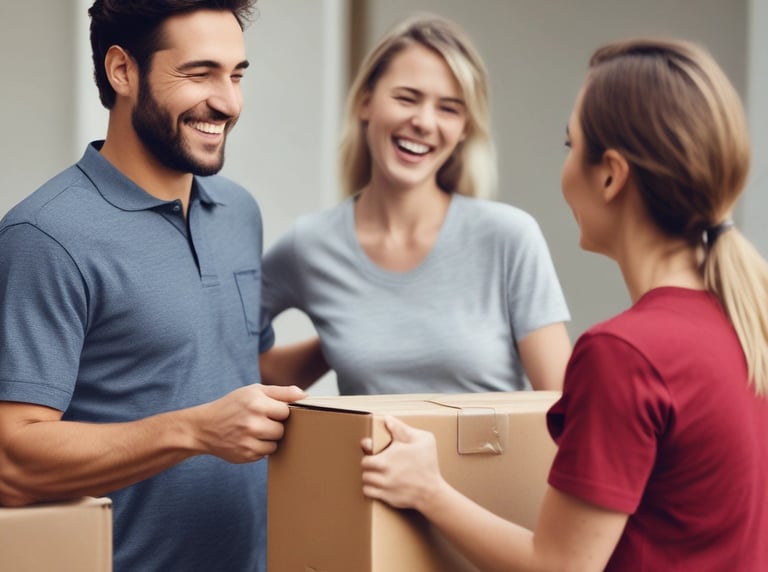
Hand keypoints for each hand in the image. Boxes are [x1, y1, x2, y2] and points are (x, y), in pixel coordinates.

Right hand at [189, 384, 305, 462]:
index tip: (270, 410)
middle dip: (275, 426)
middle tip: (261, 421)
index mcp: (256, 403)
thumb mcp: (253, 391)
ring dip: (269, 438)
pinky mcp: (246, 455)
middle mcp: (252, 423)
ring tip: (254, 431)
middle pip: (282, 429)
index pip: (286, 412)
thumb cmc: (233, 406)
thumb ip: (281, 392)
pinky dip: (261, 448)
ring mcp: (248, 441)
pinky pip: (266, 453)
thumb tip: (305, 395)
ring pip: (276, 443)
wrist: (204, 427)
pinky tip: (248, 440)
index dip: (279, 411)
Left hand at [360, 416, 445, 512]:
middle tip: (377, 460)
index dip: (368, 447)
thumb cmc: (428, 464)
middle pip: (363, 465)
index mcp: (388, 456)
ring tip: (377, 472)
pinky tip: (378, 483)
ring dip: (369, 474)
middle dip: (369, 462)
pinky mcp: (385, 497)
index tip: (372, 447)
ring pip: (364, 478)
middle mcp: (383, 472)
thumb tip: (387, 419)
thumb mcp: (421, 440)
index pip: (366, 449)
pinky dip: (369, 487)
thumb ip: (401, 429)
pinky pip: (367, 492)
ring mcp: (383, 486)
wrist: (432, 492)